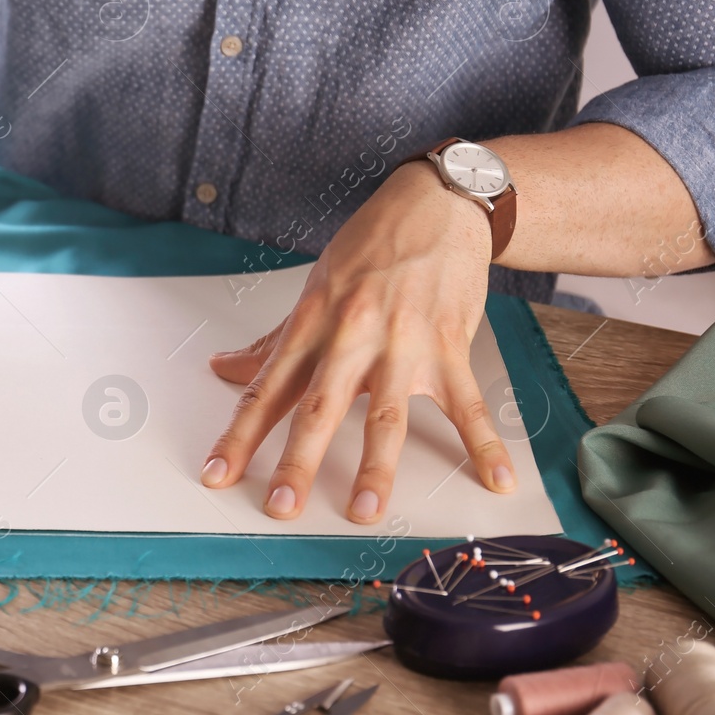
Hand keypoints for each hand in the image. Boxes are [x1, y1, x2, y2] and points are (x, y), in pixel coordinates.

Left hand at [200, 161, 515, 522]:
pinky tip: (497, 479)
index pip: (266, 390)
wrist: (435, 204)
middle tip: (280, 508)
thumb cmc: (370, 247)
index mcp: (311, 325)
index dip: (239, 435)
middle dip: (297, 462)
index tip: (217, 474)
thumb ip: (273, 341)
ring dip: (375, 467)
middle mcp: (351, 337)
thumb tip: (222, 368)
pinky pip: (468, 404)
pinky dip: (485, 444)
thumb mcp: (314, 289)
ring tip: (363, 511)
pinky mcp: (450, 345)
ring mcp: (403, 344)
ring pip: (384, 415)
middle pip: (317, 409)